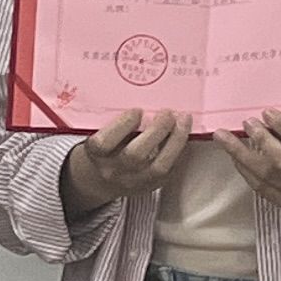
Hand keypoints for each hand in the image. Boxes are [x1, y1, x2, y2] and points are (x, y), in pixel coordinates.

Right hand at [59, 108, 202, 213]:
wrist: (101, 179)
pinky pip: (171, 170)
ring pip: (159, 167)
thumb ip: (116, 120)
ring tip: (184, 120)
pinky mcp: (151, 186)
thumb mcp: (100, 132)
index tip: (138, 110)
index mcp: (96, 153)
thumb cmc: (104, 147)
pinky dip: (180, 149)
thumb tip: (144, 94)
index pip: (104, 143)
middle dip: (156, 131)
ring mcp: (134, 182)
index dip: (123, 125)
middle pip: (135, 155)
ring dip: (175, 140)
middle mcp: (113, 170)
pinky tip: (185, 133)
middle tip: (167, 112)